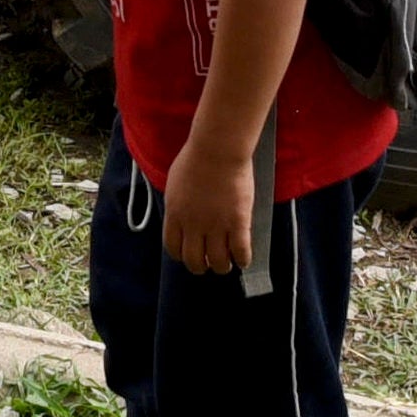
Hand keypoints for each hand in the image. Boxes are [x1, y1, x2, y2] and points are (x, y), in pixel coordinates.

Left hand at [161, 145, 253, 274]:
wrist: (217, 149)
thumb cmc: (197, 158)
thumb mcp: (175, 184)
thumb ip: (177, 205)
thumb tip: (181, 217)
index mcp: (175, 215)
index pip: (173, 248)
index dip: (182, 256)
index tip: (190, 255)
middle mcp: (193, 225)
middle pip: (194, 260)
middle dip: (201, 266)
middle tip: (209, 263)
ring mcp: (216, 225)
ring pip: (218, 262)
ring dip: (222, 266)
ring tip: (228, 263)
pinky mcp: (238, 222)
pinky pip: (240, 252)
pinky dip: (242, 260)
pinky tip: (243, 259)